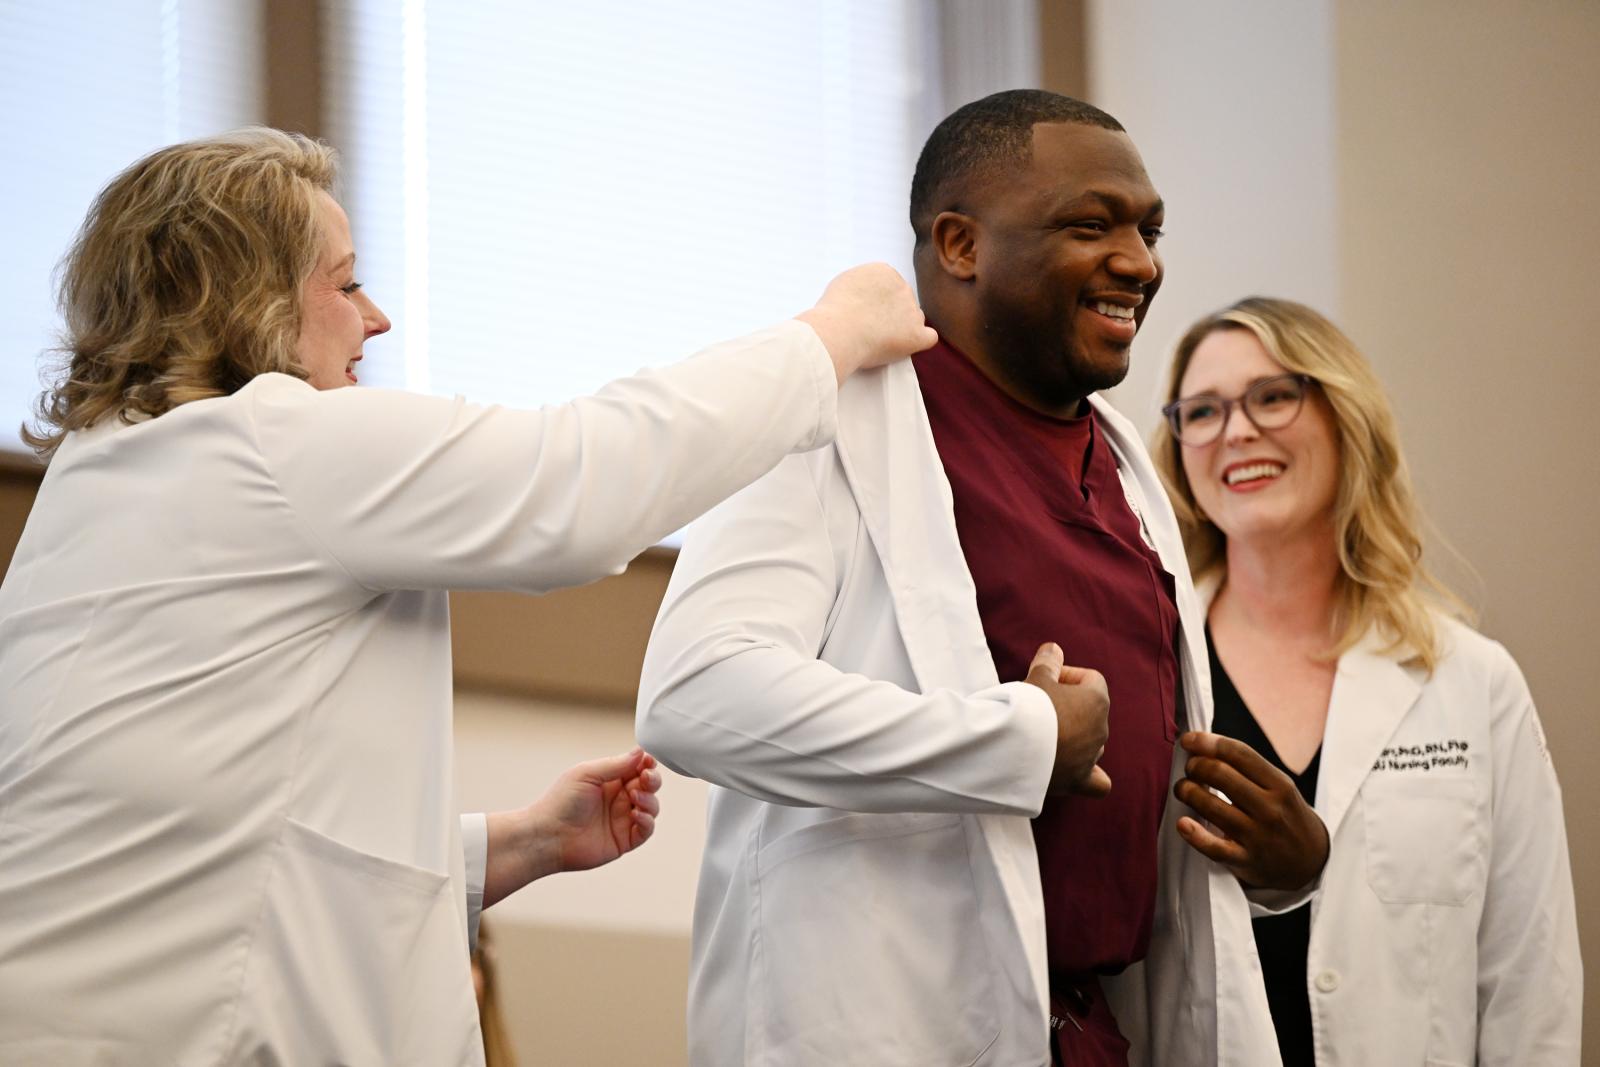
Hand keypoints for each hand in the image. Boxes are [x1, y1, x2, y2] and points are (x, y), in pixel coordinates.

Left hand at [482, 747, 662, 907]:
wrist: (547, 836)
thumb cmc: (560, 802)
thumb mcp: (587, 774)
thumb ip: (616, 764)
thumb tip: (640, 752)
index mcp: (609, 780)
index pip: (637, 768)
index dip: (646, 763)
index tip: (648, 760)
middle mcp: (618, 799)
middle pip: (649, 786)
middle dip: (652, 779)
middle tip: (646, 777)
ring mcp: (622, 819)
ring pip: (651, 806)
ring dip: (649, 799)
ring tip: (634, 796)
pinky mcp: (624, 840)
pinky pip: (646, 830)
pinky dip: (647, 821)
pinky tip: (635, 815)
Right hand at [794, 263, 938, 382]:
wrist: (838, 330)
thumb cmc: (833, 311)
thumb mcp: (843, 285)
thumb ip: (860, 287)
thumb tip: (864, 297)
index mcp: (884, 272)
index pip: (889, 288)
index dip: (878, 304)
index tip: (864, 315)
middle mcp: (902, 287)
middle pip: (903, 303)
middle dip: (891, 316)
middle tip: (871, 331)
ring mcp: (912, 310)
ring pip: (915, 320)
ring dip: (903, 329)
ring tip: (880, 342)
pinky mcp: (916, 334)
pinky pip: (929, 337)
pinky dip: (919, 343)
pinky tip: (905, 347)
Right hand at [1026, 643, 1111, 797]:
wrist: (1016, 751)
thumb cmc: (1029, 709)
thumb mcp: (1036, 678)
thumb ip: (1048, 662)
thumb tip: (1054, 649)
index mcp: (1097, 700)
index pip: (1091, 678)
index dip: (1067, 675)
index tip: (1044, 680)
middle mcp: (1101, 729)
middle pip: (1090, 709)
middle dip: (1067, 705)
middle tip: (1036, 706)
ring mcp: (1092, 756)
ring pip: (1091, 741)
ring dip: (1073, 735)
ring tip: (1041, 735)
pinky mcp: (1080, 779)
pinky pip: (1097, 781)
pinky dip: (1091, 776)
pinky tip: (1077, 771)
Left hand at [1172, 731, 1328, 889]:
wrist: (1310, 862)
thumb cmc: (1285, 816)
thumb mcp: (1279, 788)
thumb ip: (1248, 768)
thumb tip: (1203, 745)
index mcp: (1280, 785)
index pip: (1239, 754)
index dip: (1207, 743)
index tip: (1188, 740)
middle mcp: (1270, 809)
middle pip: (1221, 775)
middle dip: (1195, 766)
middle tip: (1190, 769)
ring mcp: (1258, 836)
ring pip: (1212, 807)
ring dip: (1188, 792)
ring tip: (1183, 789)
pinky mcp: (1246, 861)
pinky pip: (1215, 848)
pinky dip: (1195, 835)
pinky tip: (1182, 823)